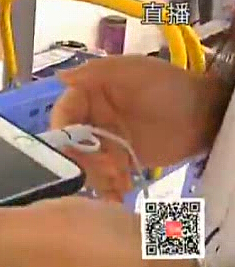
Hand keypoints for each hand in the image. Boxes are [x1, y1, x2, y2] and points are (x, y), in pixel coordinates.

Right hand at [51, 55, 223, 200]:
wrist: (205, 116)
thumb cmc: (168, 87)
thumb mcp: (132, 72)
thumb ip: (96, 72)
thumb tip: (60, 76)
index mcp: (88, 95)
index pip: (62, 115)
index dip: (64, 133)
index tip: (74, 148)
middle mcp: (90, 119)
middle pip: (70, 144)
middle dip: (84, 159)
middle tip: (108, 167)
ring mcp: (103, 142)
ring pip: (84, 164)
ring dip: (96, 176)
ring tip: (119, 181)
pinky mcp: (117, 162)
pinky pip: (103, 178)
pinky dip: (108, 188)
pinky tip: (119, 194)